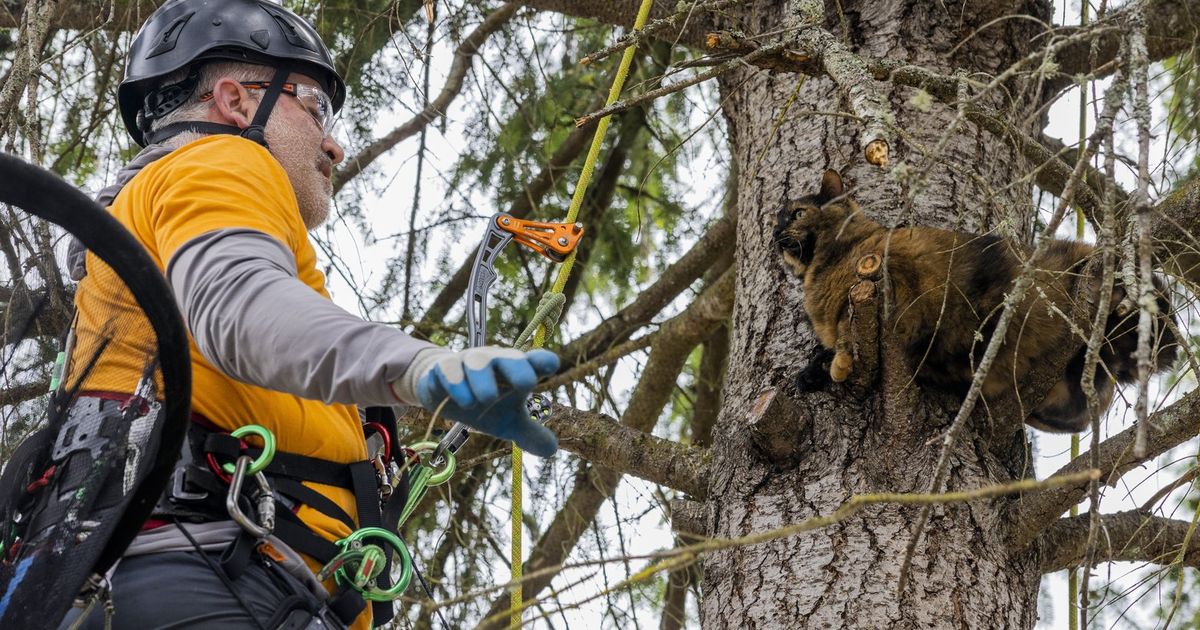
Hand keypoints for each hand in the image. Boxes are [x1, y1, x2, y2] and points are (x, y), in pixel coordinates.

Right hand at [392, 347, 559, 455]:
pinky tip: (464, 402)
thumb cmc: (485, 402)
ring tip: (487, 399)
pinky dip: (457, 382)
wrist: (444, 390)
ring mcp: (469, 362)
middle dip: (519, 368)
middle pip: (510, 357)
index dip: (544, 361)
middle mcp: (495, 362)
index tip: (550, 367)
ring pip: (477, 361)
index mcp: (516, 372)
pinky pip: (449, 367)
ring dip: (484, 379)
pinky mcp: (444, 367)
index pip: (535, 360)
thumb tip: (552, 450)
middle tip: (526, 384)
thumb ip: (530, 434)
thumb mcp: (508, 422)